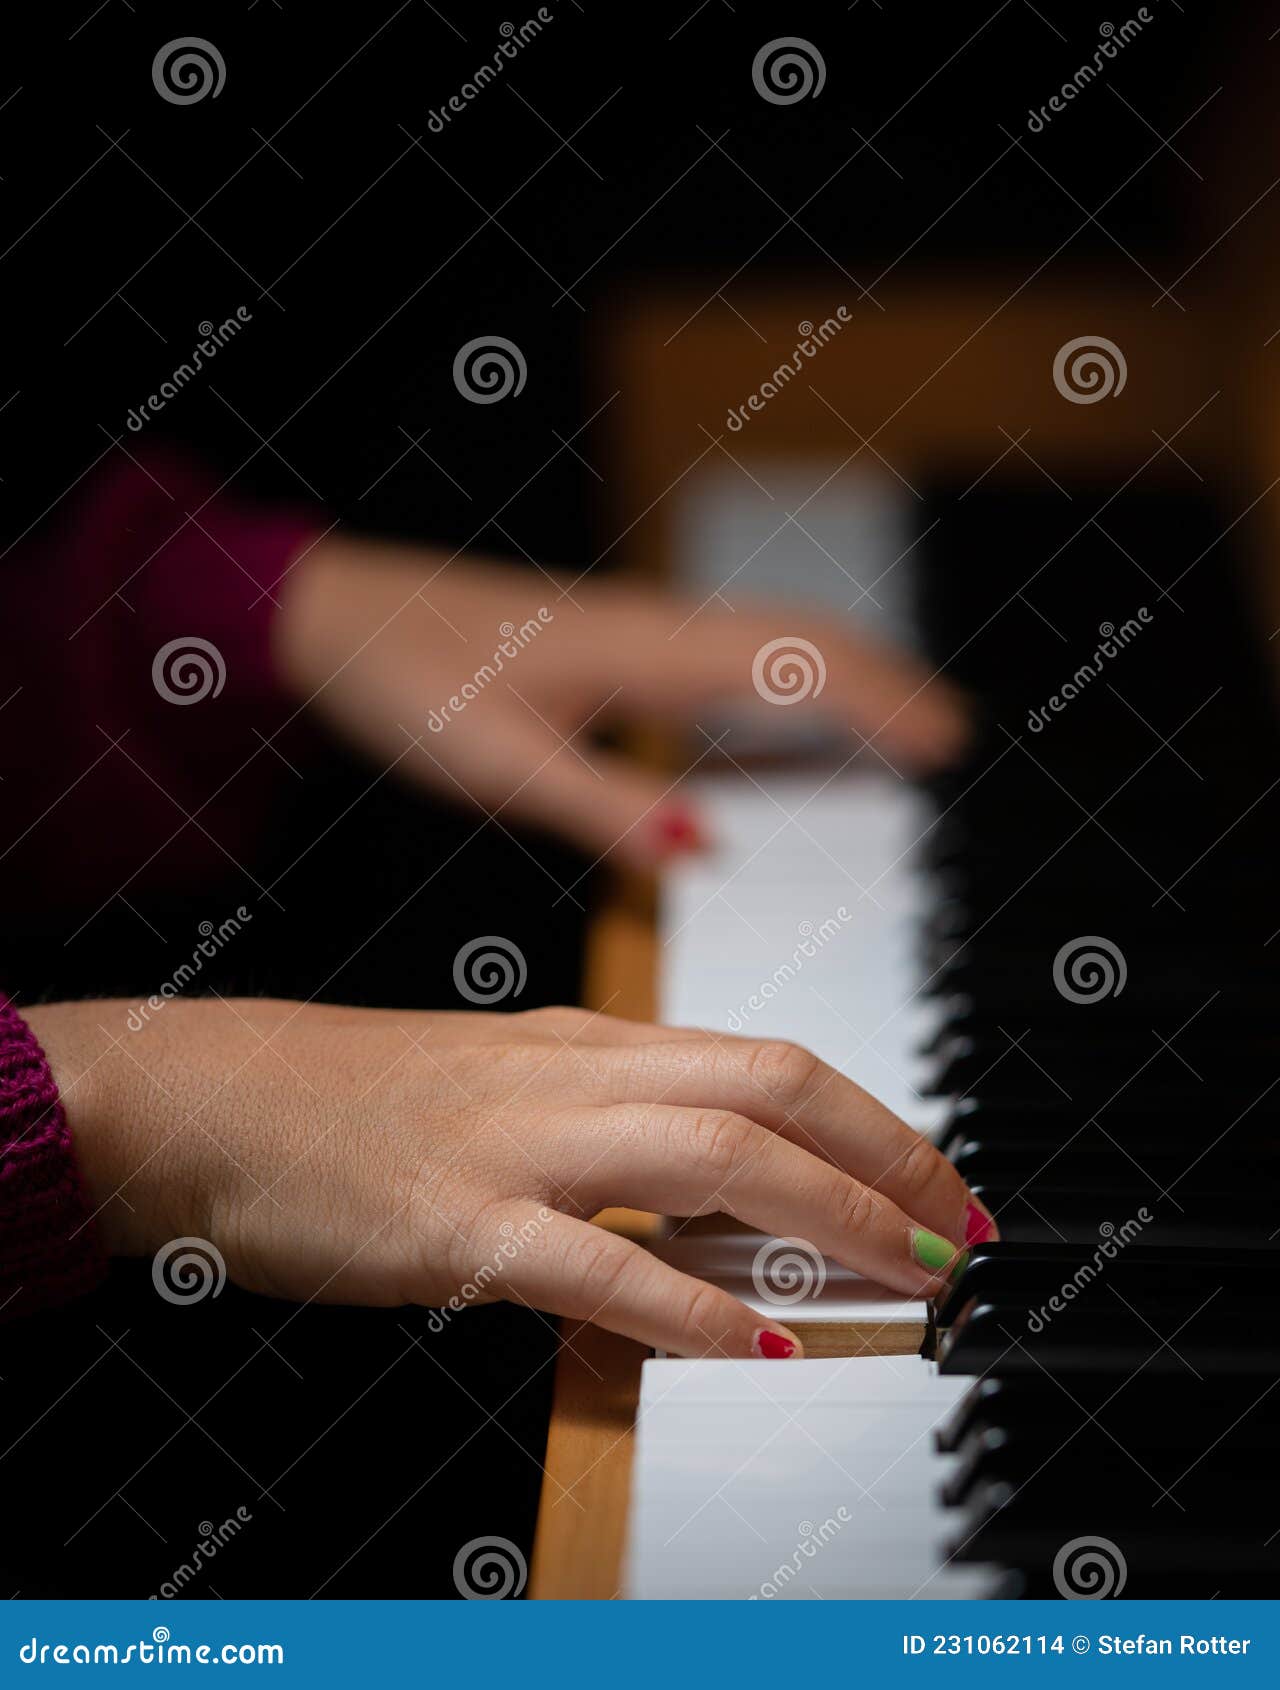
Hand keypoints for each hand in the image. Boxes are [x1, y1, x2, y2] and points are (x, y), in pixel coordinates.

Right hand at [32, 999, 991, 1357]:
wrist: (204, 1096)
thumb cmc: (350, 1100)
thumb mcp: (501, 1090)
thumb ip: (607, 1129)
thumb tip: (713, 1201)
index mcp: (586, 1045)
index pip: (768, 1062)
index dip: (874, 1122)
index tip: (937, 1183)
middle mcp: (569, 1077)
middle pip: (769, 1093)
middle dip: (887, 1164)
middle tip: (957, 1235)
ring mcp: (513, 1145)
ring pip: (709, 1158)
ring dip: (827, 1219)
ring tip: (900, 1280)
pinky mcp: (453, 1224)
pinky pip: (594, 1262)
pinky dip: (686, 1304)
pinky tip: (749, 1342)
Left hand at [275, 535, 969, 864]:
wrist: (335, 615)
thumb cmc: (404, 678)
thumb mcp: (499, 763)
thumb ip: (603, 807)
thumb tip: (704, 850)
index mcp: (642, 653)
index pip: (792, 665)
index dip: (876, 703)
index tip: (945, 742)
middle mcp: (653, 628)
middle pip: (800, 639)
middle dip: (884, 683)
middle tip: (952, 735)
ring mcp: (636, 628)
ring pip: (769, 637)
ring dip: (841, 674)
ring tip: (898, 723)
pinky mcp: (612, 642)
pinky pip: (727, 651)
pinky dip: (782, 678)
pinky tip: (780, 716)